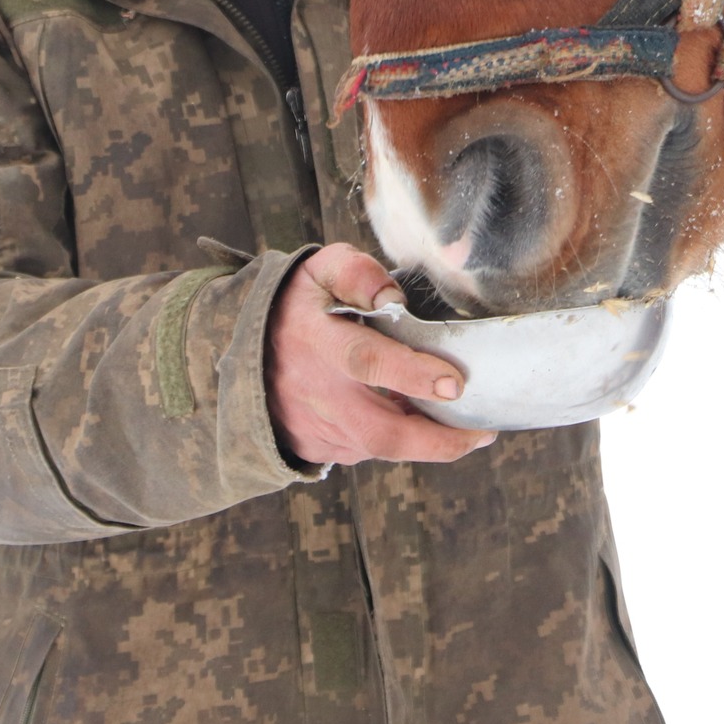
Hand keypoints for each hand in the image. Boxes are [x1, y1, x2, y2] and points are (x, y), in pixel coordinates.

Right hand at [266, 244, 497, 466]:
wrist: (241, 350)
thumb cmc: (293, 306)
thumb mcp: (317, 272)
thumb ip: (355, 273)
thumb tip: (392, 297)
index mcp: (317, 341)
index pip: (367, 360)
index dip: (412, 374)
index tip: (454, 382)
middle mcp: (317, 392)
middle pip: (381, 432)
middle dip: (437, 440)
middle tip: (481, 432)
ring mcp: (317, 428)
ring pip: (380, 448)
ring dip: (427, 443)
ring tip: (465, 427)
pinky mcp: (319, 449)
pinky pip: (367, 451)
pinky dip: (399, 441)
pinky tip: (420, 422)